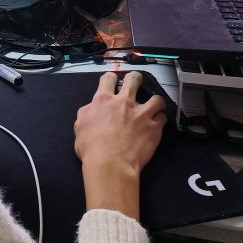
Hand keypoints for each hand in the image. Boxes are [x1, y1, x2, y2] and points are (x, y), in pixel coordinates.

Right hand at [73, 71, 166, 219]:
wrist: (110, 164)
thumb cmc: (92, 148)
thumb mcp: (79, 127)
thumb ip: (86, 113)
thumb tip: (92, 108)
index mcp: (103, 100)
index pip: (108, 79)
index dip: (111, 78)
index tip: (113, 80)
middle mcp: (124, 102)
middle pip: (134, 79)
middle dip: (136, 78)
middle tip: (136, 83)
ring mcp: (141, 114)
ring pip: (156, 98)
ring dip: (155, 101)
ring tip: (153, 106)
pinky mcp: (154, 127)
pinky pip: (163, 117)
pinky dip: (160, 119)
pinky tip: (157, 124)